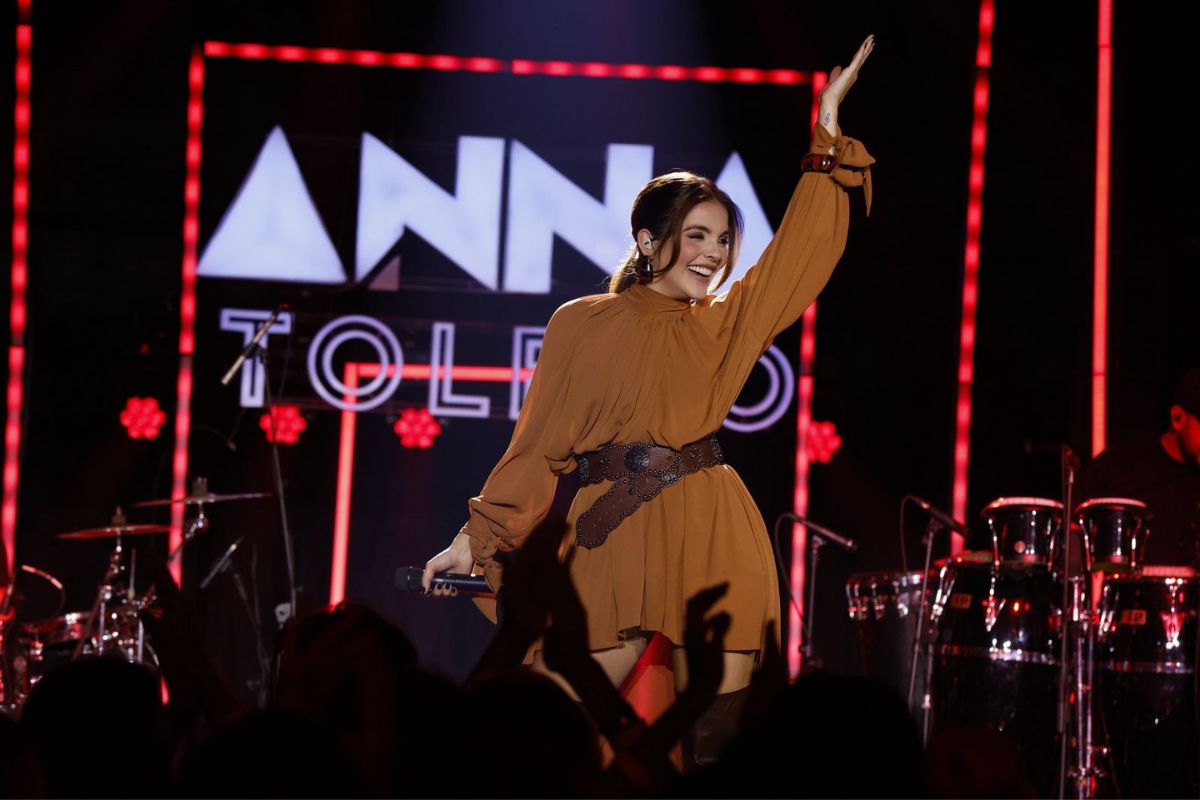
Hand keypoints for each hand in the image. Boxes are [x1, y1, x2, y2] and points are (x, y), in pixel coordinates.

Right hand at [421, 532, 473, 592]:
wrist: (460, 555)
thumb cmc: (446, 557)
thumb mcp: (431, 566)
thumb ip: (425, 578)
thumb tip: (424, 590)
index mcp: (433, 577)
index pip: (428, 589)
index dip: (428, 591)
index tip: (430, 588)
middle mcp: (441, 581)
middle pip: (436, 594)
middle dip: (437, 591)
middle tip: (440, 585)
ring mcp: (449, 583)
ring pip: (444, 595)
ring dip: (445, 591)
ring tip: (447, 584)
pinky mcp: (458, 585)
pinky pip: (454, 594)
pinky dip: (453, 592)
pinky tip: (453, 586)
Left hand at [681, 582, 730, 698]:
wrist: (699, 690)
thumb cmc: (708, 672)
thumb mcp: (716, 649)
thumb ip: (720, 630)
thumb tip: (726, 612)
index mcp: (692, 629)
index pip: (697, 603)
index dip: (711, 592)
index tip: (726, 586)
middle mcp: (689, 629)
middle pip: (694, 604)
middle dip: (708, 594)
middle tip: (724, 587)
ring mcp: (691, 636)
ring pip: (697, 613)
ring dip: (709, 603)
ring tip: (723, 597)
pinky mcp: (695, 642)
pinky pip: (701, 622)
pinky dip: (711, 615)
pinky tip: (721, 618)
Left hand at [817, 35, 874, 134]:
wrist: (828, 101)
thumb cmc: (830, 94)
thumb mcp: (833, 80)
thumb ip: (836, 73)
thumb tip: (838, 67)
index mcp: (849, 75)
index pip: (857, 62)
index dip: (862, 54)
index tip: (866, 46)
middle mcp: (853, 74)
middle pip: (861, 58)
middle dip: (867, 48)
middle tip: (872, 39)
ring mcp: (852, 73)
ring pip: (860, 57)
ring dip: (866, 47)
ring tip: (871, 39)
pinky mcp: (849, 72)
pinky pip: (856, 60)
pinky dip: (861, 52)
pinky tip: (864, 45)